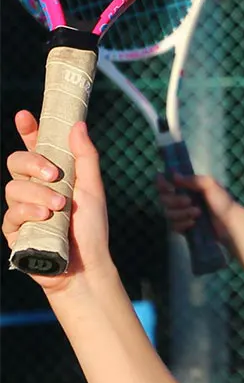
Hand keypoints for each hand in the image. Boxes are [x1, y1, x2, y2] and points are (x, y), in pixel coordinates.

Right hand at [3, 110, 113, 292]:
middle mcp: (34, 188)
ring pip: (13, 187)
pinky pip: (10, 213)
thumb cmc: (91, 229)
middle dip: (33, 163)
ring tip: (59, 207)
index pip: (35, 147)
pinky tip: (44, 218)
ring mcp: (22, 208)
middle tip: (54, 175)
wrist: (85, 266)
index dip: (28, 130)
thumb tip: (78, 125)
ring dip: (38, 195)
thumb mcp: (92, 189)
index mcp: (54, 176)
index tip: (24, 116)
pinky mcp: (14, 229)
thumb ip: (85, 157)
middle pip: (16, 162)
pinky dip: (29, 212)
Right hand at [156, 172, 234, 245]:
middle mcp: (181, 199)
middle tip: (189, 201)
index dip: (162, 184)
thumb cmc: (222, 202)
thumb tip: (173, 175)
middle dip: (175, 201)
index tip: (169, 187)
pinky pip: (173, 226)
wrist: (230, 225)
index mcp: (187, 187)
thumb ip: (193, 180)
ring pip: (168, 213)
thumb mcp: (211, 186)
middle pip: (163, 199)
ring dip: (181, 213)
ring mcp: (182, 214)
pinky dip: (182, 224)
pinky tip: (193, 224)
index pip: (166, 182)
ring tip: (197, 214)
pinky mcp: (183, 227)